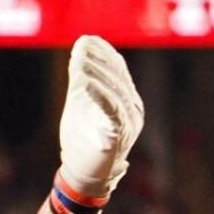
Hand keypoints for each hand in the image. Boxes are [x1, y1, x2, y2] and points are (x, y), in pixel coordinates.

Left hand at [58, 35, 145, 200]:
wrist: (83, 173)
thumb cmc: (83, 137)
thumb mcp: (80, 102)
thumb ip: (81, 77)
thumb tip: (80, 46)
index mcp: (127, 98)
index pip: (118, 69)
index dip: (103, 52)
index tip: (86, 40)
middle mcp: (133, 108)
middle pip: (118, 78)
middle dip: (98, 60)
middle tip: (81, 47)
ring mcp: (129, 123)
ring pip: (116, 92)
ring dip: (97, 74)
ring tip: (79, 63)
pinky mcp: (118, 137)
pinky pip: (112, 112)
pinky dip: (99, 96)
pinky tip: (84, 84)